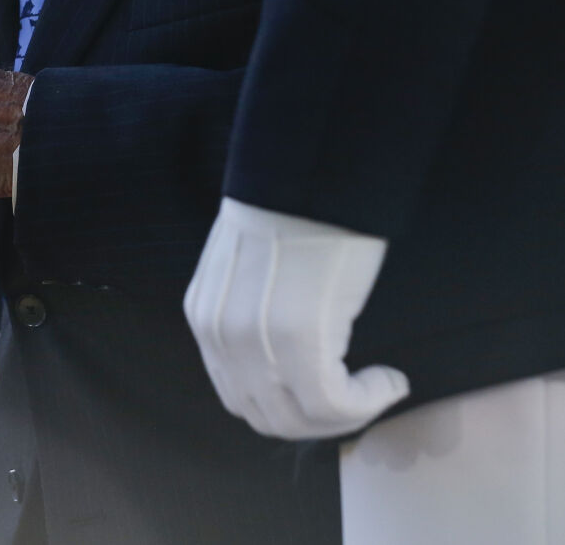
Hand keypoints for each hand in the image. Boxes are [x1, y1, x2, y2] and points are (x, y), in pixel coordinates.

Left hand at [183, 197, 409, 439]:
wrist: (307, 173)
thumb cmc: (292, 212)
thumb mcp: (251, 272)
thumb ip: (253, 316)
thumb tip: (290, 358)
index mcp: (204, 318)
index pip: (238, 395)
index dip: (288, 406)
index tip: (330, 389)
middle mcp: (219, 337)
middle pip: (266, 417)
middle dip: (319, 420)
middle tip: (360, 396)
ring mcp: (254, 342)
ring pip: (299, 420)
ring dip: (347, 414)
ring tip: (376, 385)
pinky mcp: (296, 340)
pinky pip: (331, 403)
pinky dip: (368, 401)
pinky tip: (389, 378)